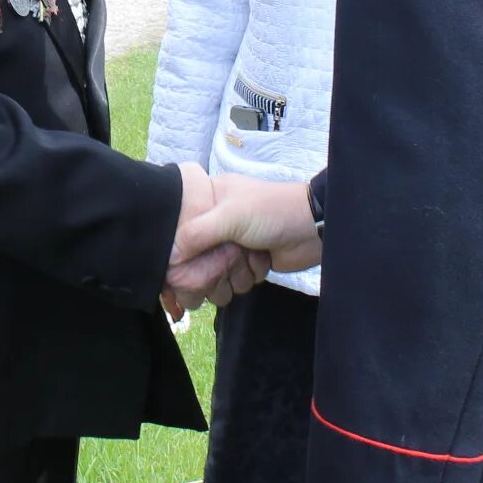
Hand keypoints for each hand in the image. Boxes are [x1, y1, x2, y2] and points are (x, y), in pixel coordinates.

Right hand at [163, 164, 266, 313]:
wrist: (314, 229)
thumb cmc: (271, 211)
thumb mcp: (231, 215)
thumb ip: (196, 234)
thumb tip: (168, 256)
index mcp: (208, 200)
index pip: (178, 227)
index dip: (178, 248)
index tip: (179, 262)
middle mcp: (216, 224)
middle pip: (194, 259)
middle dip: (210, 266)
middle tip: (225, 259)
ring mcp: (231, 245)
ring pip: (214, 275)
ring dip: (233, 272)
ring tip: (249, 255)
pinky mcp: (247, 262)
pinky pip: (233, 282)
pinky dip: (248, 276)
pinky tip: (261, 261)